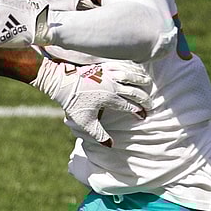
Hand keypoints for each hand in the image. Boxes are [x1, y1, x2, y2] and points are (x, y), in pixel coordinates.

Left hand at [34, 58, 151, 146]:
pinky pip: (125, 65)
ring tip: (148, 88)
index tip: (143, 116)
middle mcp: (113, 85)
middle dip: (145, 100)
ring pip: (134, 76)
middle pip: (137, 92)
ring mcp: (110, 73)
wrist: (60, 81)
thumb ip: (99, 134)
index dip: (139, 112)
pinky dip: (134, 69)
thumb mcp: (85, 121)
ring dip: (143, 83)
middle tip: (149, 105)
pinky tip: (137, 72)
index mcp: (110, 99)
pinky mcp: (105, 64)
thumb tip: (111, 145)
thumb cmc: (72, 102)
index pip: (132, 106)